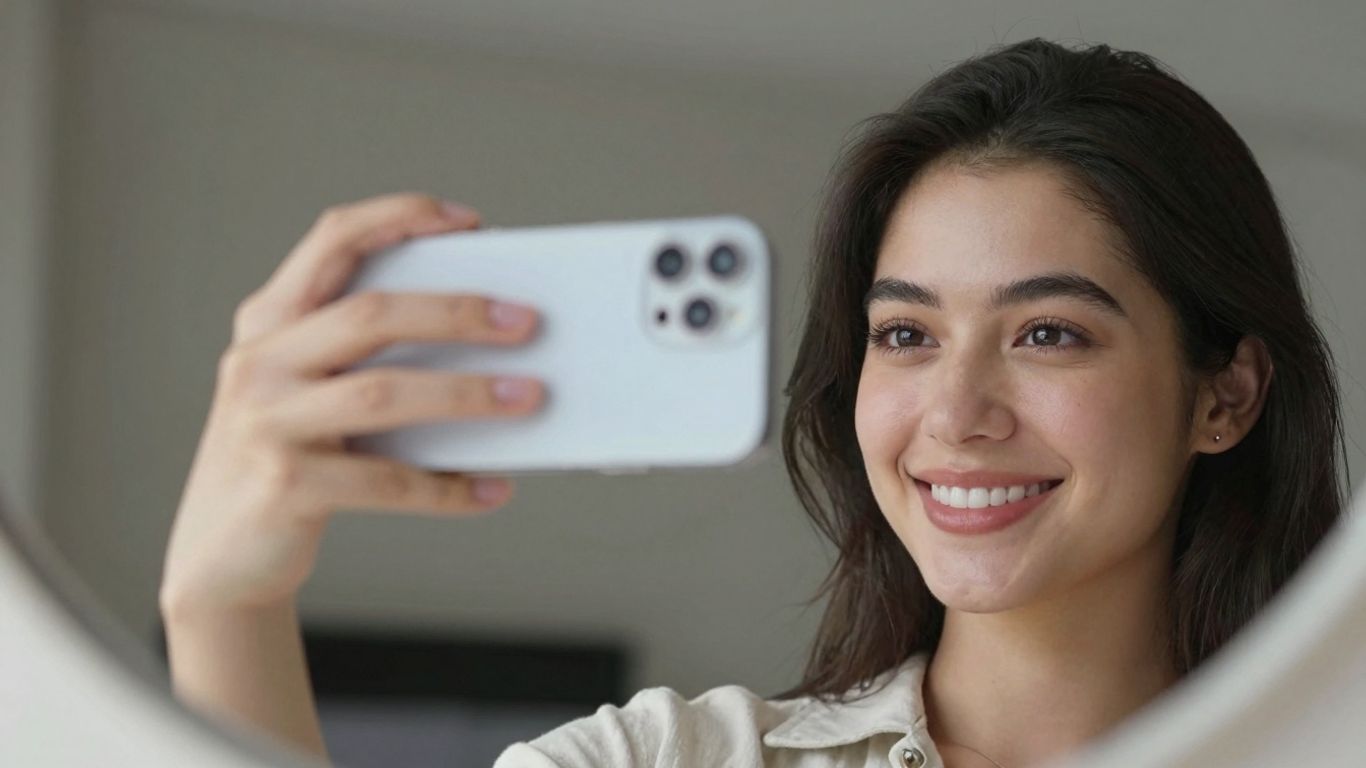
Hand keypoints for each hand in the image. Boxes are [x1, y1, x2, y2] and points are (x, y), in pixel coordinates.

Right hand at [159, 193, 543, 619]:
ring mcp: (266, 423)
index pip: (333, 239)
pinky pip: (386, 482)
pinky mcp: (284, 487)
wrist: (219, 562)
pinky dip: (447, 488)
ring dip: (467, 394)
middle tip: (524, 321)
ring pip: (383, 393)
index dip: (400, 217)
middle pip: (371, 314)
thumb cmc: (285, 462)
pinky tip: (489, 489)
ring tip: (526, 396)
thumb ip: (365, 356)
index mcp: (269, 322)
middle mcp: (259, 362)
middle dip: (456, 312)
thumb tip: (481, 337)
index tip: (468, 220)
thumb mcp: (305, 391)